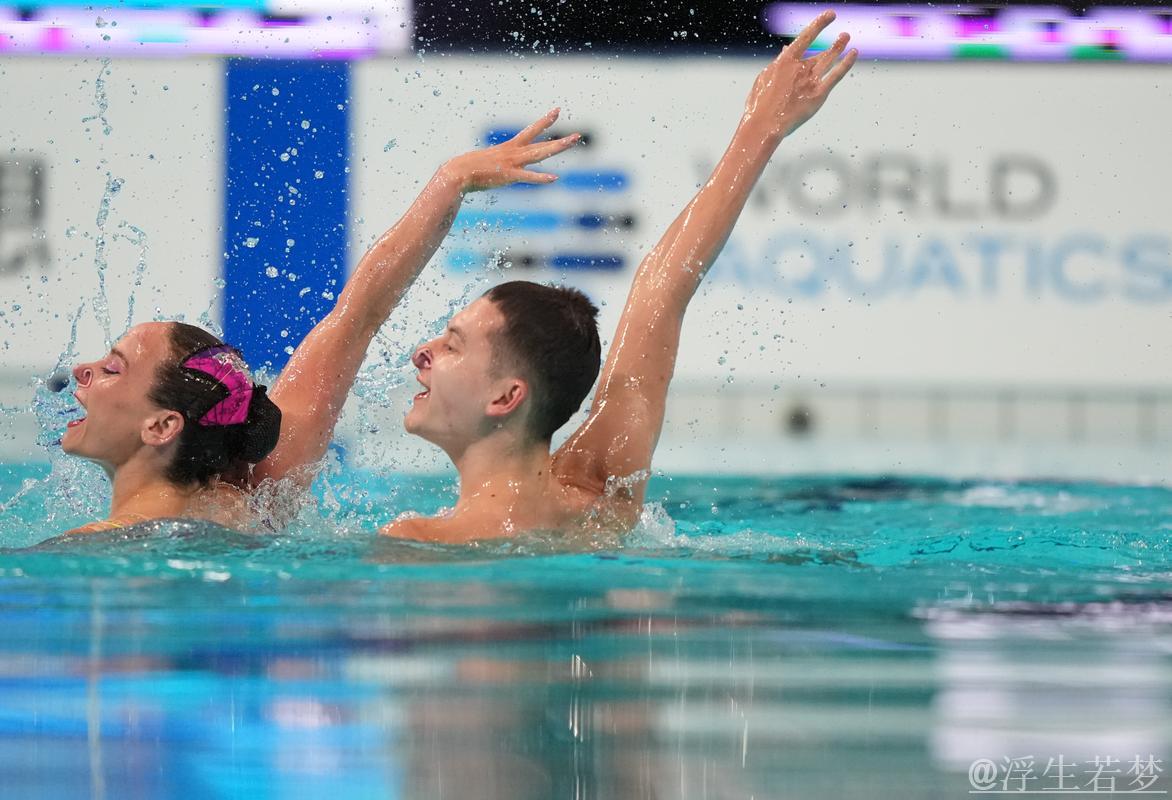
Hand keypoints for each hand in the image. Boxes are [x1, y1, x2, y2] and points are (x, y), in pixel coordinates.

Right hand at [441, 108, 579, 192]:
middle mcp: (514, 153)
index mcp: (509, 149)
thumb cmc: (468, 169)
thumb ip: (496, 165)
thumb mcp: (487, 164)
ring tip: (573, 142)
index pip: (531, 132)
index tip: (557, 111)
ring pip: (540, 153)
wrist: (458, 172)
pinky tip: (554, 178)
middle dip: (561, 140)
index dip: (545, 122)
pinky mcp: (508, 175)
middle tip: (578, 135)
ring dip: (558, 147)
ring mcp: (513, 163)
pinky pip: (528, 176)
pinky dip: (540, 178)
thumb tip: (494, 168)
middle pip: (542, 143)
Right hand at [740, 10, 856, 142]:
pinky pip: (836, 75)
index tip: (829, 15)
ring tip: (846, 39)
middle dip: (834, 43)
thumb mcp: (764, 78)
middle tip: (845, 35)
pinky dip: (846, 63)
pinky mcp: (819, 94)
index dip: (819, 24)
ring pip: (829, 60)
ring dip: (839, 48)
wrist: (764, 124)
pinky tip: (853, 54)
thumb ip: (778, 62)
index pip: (806, 37)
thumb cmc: (759, 104)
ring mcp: (811, 80)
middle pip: (821, 52)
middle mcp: (800, 68)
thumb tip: (786, 49)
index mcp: (785, 61)